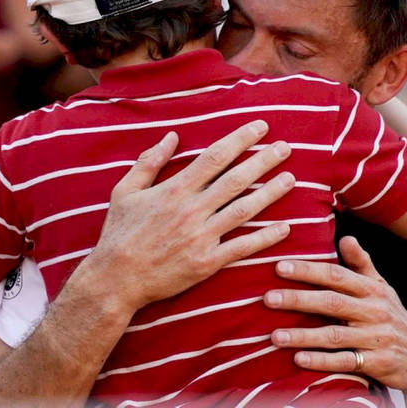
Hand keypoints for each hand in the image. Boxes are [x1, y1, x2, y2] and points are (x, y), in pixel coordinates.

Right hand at [84, 120, 295, 309]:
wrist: (115, 280)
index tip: (259, 127)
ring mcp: (201, 237)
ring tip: (291, 179)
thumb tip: (172, 137)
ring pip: (244, 210)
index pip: (215, 157)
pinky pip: (242, 247)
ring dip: (270, 193)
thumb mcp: (125, 191)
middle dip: (263, 161)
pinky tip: (284, 227)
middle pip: (236, 179)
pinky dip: (265, 237)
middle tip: (285, 147)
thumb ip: (149, 162)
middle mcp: (192, 210)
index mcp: (174, 190)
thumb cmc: (118, 233)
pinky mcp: (207, 262)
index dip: (240, 140)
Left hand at [265, 236, 406, 403]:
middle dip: (298, 299)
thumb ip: (362, 265)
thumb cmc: (393, 318)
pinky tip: (299, 359)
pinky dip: (322, 362)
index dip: (308, 270)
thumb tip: (346, 237)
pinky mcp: (378, 363)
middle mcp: (375, 311)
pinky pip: (346, 362)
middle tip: (268, 298)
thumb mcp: (382, 289)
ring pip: (335, 335)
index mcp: (372, 289)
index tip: (280, 266)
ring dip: (303, 336)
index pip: (336, 276)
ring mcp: (377, 338)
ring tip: (274, 336)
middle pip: (332, 303)